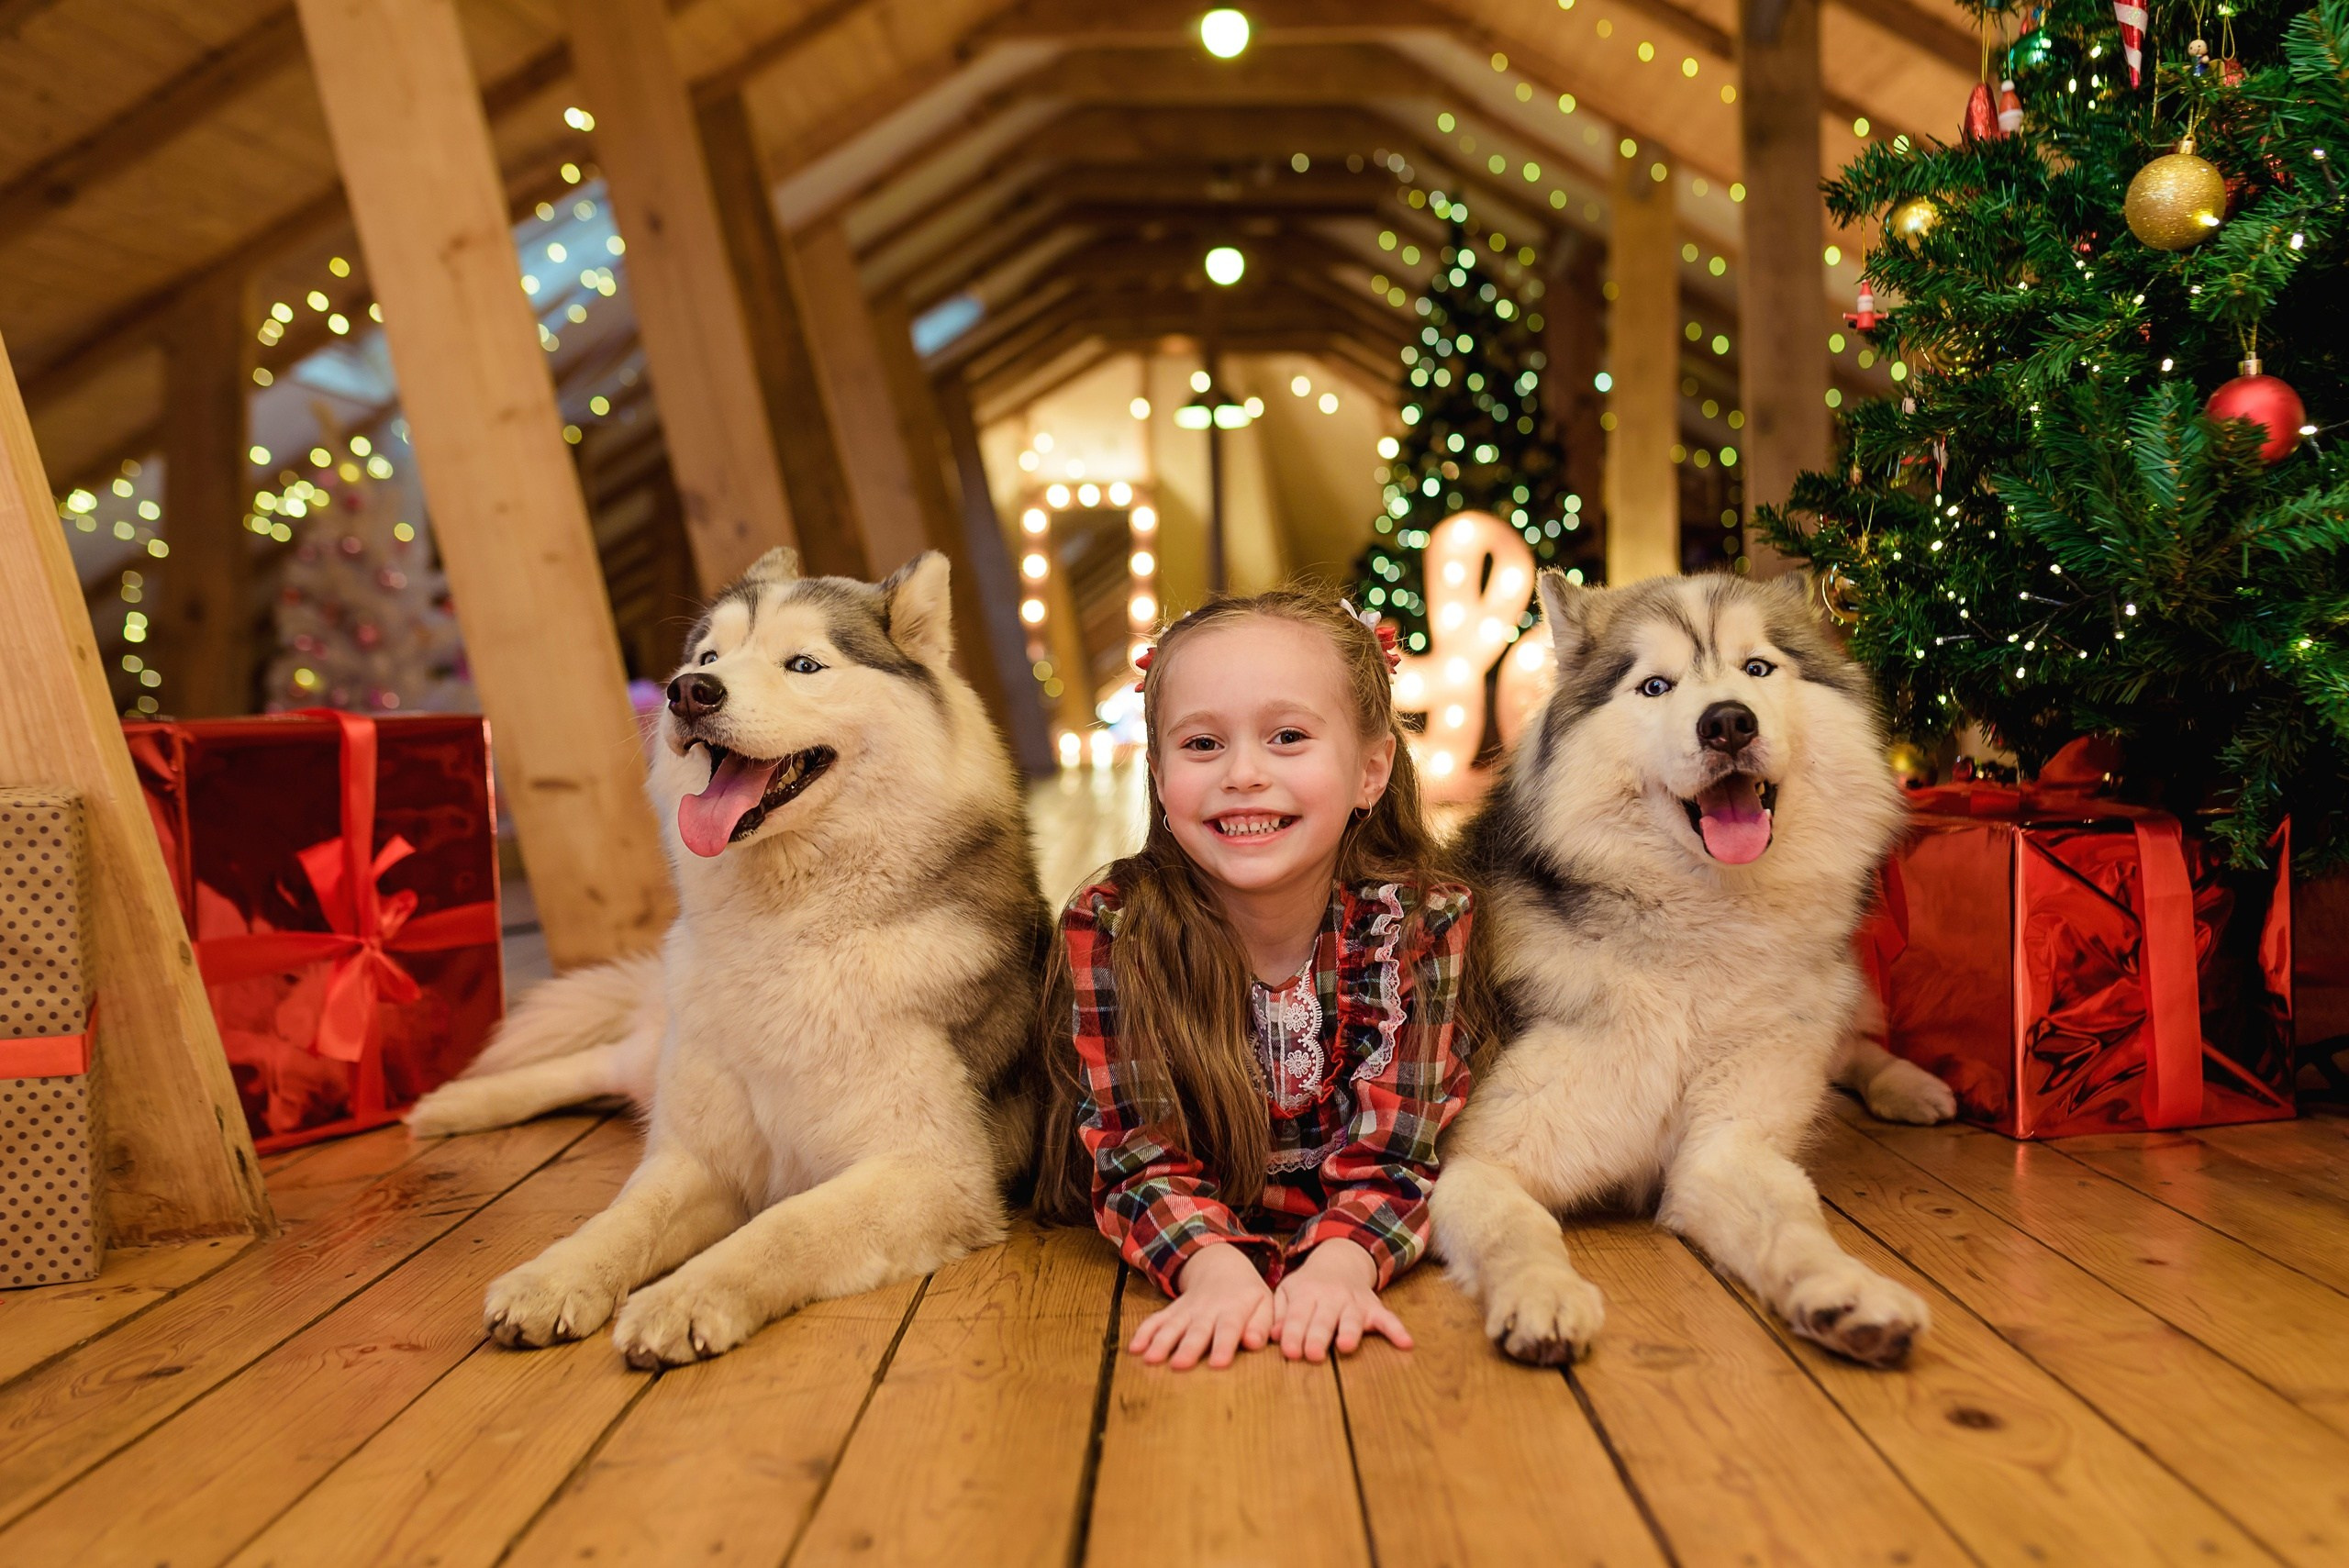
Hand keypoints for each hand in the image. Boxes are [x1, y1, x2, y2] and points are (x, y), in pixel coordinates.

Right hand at [1130, 1243, 1274, 1369]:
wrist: (1222, 1267)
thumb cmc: (1247, 1295)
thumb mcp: (1264, 1304)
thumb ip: (1261, 1325)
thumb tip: (1253, 1343)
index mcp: (1234, 1309)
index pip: (1228, 1328)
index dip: (1224, 1345)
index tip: (1219, 1364)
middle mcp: (1208, 1310)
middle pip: (1197, 1330)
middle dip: (1188, 1348)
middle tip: (1180, 1365)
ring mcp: (1187, 1310)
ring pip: (1173, 1326)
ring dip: (1161, 1342)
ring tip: (1150, 1359)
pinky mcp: (1172, 1312)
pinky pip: (1155, 1320)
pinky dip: (1144, 1332)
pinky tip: (1134, 1348)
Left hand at [1272, 1239, 1411, 1361]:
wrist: (1339, 1259)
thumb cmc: (1308, 1285)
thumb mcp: (1287, 1291)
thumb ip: (1279, 1313)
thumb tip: (1273, 1335)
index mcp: (1305, 1294)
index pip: (1297, 1316)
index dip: (1293, 1333)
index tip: (1289, 1351)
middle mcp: (1330, 1297)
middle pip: (1323, 1319)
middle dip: (1318, 1336)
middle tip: (1313, 1355)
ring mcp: (1353, 1302)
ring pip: (1352, 1319)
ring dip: (1350, 1332)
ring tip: (1346, 1346)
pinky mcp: (1373, 1307)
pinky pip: (1387, 1318)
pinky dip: (1397, 1330)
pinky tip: (1406, 1342)